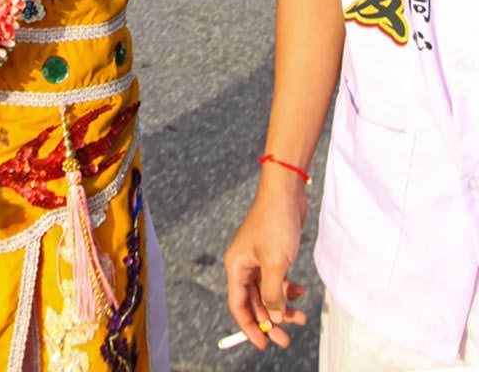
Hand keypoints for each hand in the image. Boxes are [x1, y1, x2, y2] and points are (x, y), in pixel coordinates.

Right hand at [223, 178, 308, 349]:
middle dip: (270, 321)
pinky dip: (288, 289)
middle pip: (254, 302)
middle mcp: (244, 264)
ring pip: (268, 292)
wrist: (285, 193)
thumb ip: (273, 294)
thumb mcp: (275, 264)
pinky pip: (277, 280)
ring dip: (283, 307)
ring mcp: (258, 259)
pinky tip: (300, 291)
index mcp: (236, 266)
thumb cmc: (275, 223)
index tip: (263, 344)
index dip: (248, 327)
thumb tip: (273, 318)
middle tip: (286, 339)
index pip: (238, 305)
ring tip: (301, 317)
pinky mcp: (272, 253)